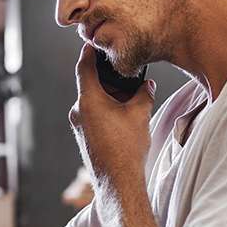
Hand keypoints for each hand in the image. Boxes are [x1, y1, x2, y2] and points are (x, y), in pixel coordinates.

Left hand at [69, 43, 154, 186]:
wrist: (118, 182)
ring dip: (110, 97)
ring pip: (93, 101)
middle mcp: (78, 111)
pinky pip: (93, 115)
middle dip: (109, 79)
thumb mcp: (140, 114)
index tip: (93, 44)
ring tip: (131, 100)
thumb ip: (143, 94)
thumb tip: (147, 86)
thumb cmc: (127, 148)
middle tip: (127, 76)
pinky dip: (106, 110)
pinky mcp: (84, 137)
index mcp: (88, 100)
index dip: (89, 53)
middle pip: (91, 85)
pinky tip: (124, 117)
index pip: (84, 67)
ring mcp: (79, 125)